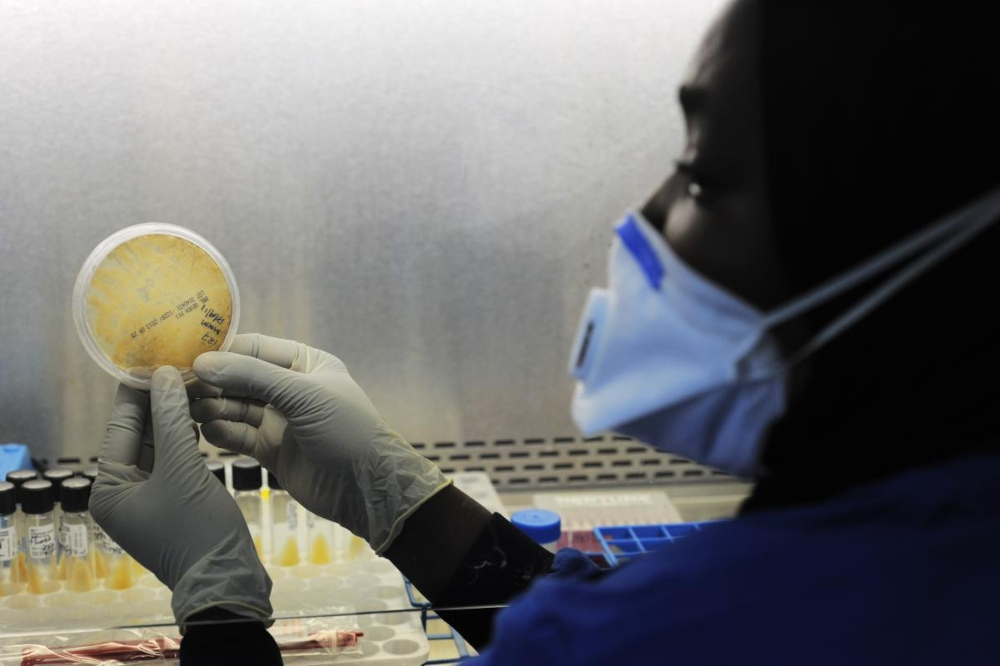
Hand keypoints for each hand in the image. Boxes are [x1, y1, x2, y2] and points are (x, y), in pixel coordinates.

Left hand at [91, 366, 271, 627]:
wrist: (227, 580)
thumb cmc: (197, 529)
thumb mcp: (183, 469)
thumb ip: (172, 419)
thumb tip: (163, 373)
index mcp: (108, 488)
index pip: (121, 426)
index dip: (138, 390)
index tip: (154, 355)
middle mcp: (121, 491)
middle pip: (139, 434)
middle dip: (159, 401)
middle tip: (180, 363)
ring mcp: (148, 497)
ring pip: (159, 445)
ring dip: (175, 416)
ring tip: (195, 381)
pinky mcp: (173, 500)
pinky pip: (174, 460)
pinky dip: (186, 437)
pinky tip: (202, 413)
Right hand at [190, 333, 449, 552]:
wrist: (367, 488)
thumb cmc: (346, 430)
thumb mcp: (303, 396)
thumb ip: (253, 377)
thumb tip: (202, 361)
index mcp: (305, 363)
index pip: (253, 348)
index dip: (220, 350)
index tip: (184, 354)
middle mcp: (290, 388)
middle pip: (239, 378)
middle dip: (210, 381)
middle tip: (175, 385)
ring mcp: (279, 420)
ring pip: (234, 407)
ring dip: (211, 407)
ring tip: (188, 409)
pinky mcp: (271, 449)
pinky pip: (238, 435)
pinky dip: (221, 432)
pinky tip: (206, 431)